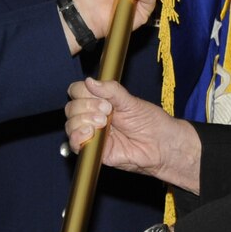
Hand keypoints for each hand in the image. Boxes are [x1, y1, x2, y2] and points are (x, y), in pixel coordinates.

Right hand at [65, 78, 202, 191]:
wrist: (160, 145)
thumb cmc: (149, 122)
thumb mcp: (131, 101)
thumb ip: (111, 90)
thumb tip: (89, 81)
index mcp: (99, 101)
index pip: (77, 91)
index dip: (84, 93)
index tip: (103, 99)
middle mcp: (92, 116)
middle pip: (71, 108)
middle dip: (86, 107)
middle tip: (107, 111)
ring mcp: (92, 133)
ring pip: (70, 124)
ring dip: (83, 120)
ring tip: (103, 123)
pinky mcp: (93, 150)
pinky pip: (74, 143)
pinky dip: (77, 136)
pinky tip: (91, 133)